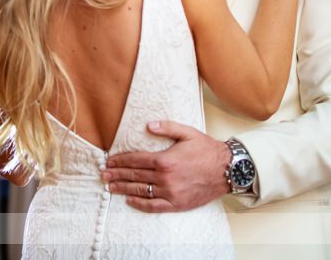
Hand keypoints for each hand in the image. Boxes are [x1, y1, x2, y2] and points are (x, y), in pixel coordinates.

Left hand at [101, 121, 229, 212]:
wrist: (227, 170)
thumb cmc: (207, 150)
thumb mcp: (187, 133)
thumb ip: (166, 128)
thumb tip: (148, 125)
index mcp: (165, 160)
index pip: (135, 160)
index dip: (120, 161)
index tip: (109, 161)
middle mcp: (165, 178)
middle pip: (135, 176)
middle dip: (117, 174)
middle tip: (103, 175)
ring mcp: (170, 192)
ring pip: (141, 191)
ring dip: (123, 189)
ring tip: (111, 187)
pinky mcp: (177, 204)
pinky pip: (154, 206)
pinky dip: (140, 204)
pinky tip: (130, 201)